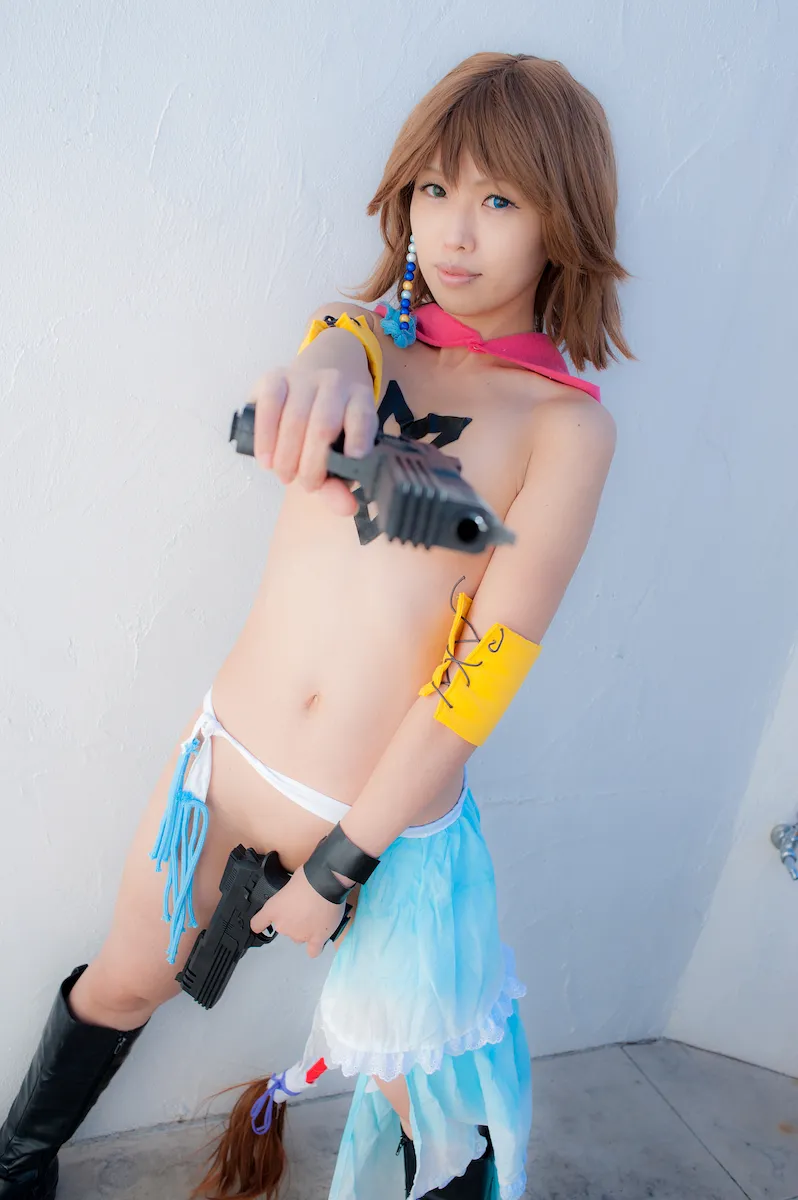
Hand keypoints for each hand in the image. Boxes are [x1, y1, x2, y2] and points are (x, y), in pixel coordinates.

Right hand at [248, 365, 377, 516]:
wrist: (306, 391)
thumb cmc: (326, 432)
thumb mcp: (340, 456)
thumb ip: (341, 484)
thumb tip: (346, 507)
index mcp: (360, 399)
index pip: (362, 418)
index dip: (357, 440)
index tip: (350, 463)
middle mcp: (335, 383)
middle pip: (324, 424)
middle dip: (312, 462)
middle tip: (306, 485)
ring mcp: (304, 378)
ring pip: (295, 416)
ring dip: (287, 454)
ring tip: (284, 476)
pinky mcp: (275, 378)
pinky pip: (269, 405)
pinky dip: (266, 437)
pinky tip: (266, 459)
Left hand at [250, 866, 347, 958]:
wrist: (325, 883)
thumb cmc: (307, 877)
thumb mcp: (289, 884)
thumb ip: (287, 897)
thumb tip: (295, 899)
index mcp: (273, 910)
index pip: (257, 923)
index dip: (261, 924)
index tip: (263, 924)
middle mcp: (283, 926)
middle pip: (285, 929)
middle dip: (293, 921)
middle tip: (305, 908)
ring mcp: (299, 935)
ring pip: (299, 938)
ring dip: (305, 930)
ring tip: (317, 916)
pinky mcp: (316, 939)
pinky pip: (313, 951)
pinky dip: (315, 947)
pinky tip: (318, 939)